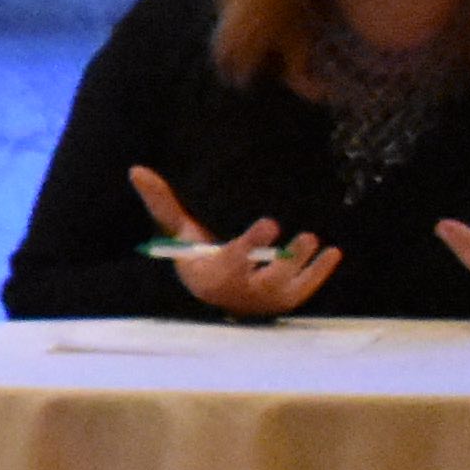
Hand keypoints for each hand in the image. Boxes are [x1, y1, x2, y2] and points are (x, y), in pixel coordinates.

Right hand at [129, 167, 342, 317]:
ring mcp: (265, 298)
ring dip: (306, 264)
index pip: (235, 258)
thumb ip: (162, 202)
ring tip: (316, 239)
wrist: (215, 292)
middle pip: (267, 277)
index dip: (254, 242)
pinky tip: (333, 252)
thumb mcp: (178, 231)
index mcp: (212, 274)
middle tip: (306, 236)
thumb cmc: (195, 254)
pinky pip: (306, 288)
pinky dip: (320, 272)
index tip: (271, 222)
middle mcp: (240, 291)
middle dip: (286, 259)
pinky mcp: (285, 300)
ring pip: (289, 284)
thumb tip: (136, 170)